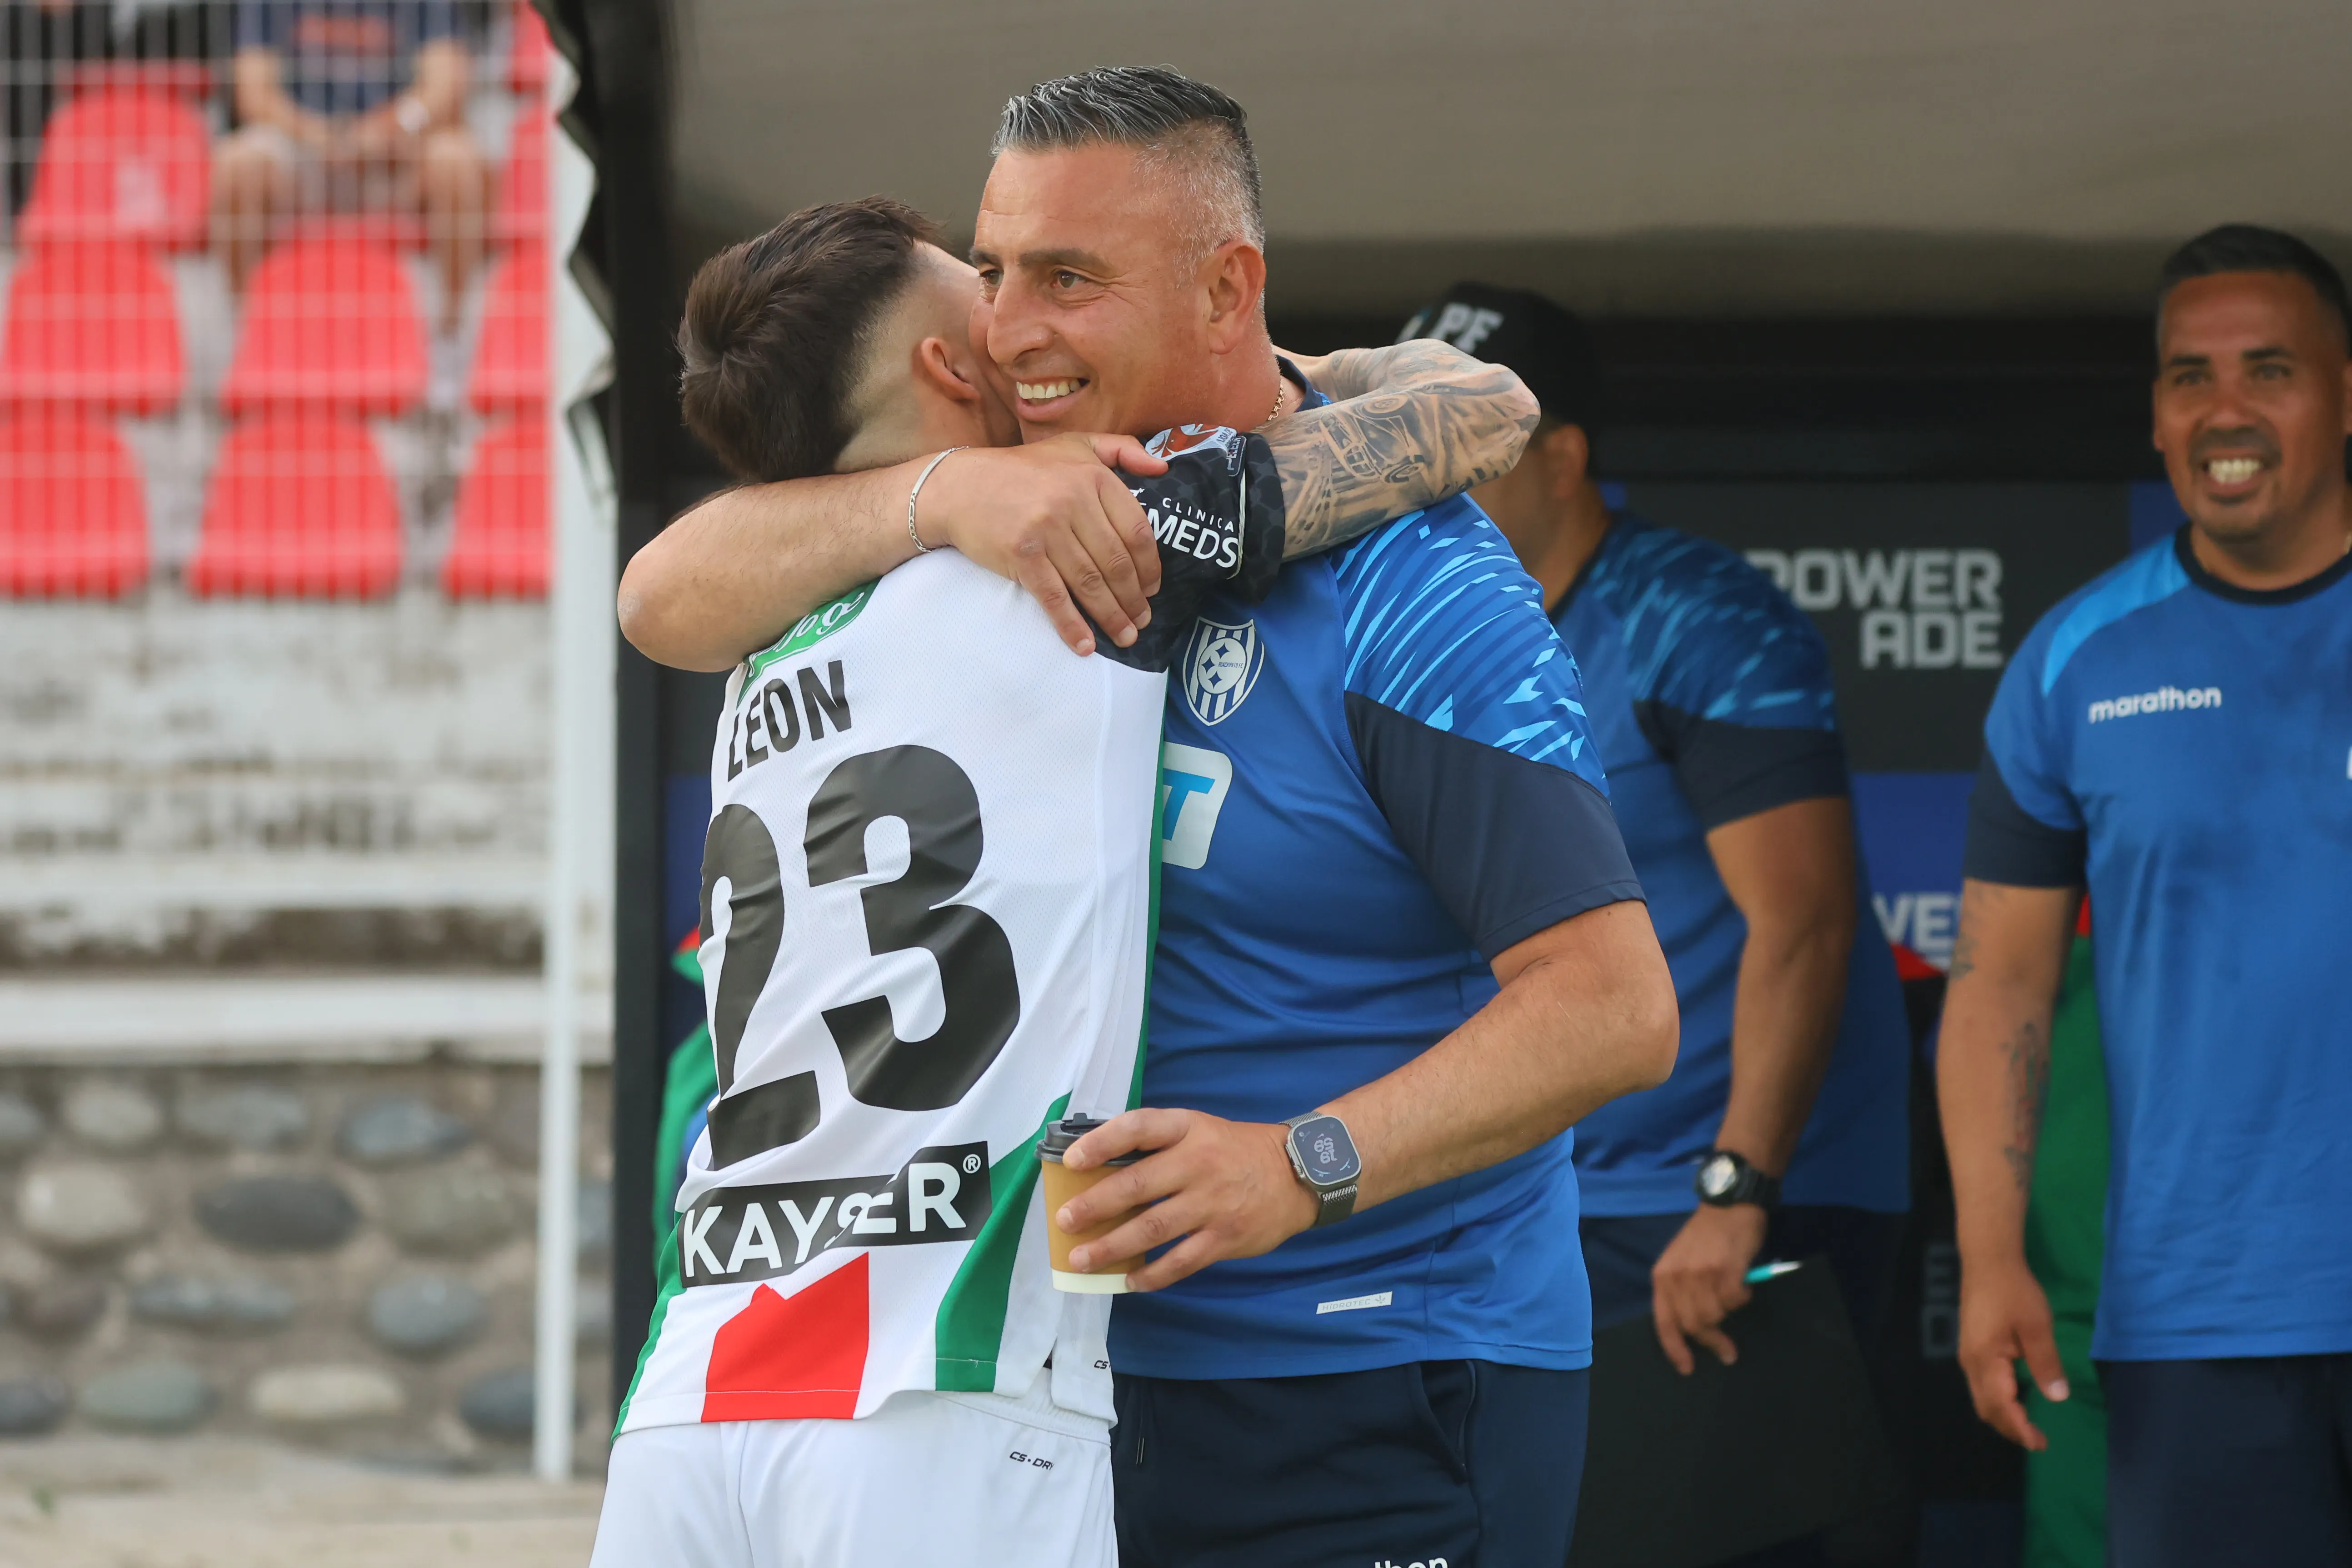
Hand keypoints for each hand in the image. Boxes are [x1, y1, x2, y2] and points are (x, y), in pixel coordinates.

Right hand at [921, 434, 1168, 656]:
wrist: (959, 486)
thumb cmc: (1022, 469)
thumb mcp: (1074, 445)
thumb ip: (1121, 449)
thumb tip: (1163, 466)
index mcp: (1092, 476)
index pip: (1136, 530)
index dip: (1150, 566)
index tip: (1152, 588)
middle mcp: (1073, 501)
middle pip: (1116, 562)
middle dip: (1133, 599)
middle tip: (1142, 620)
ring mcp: (1046, 529)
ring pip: (1090, 583)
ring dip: (1111, 616)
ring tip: (1125, 636)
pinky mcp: (1021, 554)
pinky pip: (1054, 597)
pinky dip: (1072, 625)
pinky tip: (1085, 645)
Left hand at [1054, 1109, 1317, 1291]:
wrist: (1299, 1173)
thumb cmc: (1234, 1151)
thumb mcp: (1199, 1130)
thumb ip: (1158, 1144)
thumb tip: (1100, 1168)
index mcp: (1188, 1129)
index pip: (1139, 1128)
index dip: (1101, 1142)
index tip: (1071, 1161)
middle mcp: (1198, 1163)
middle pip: (1137, 1184)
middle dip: (1095, 1205)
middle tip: (1064, 1220)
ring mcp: (1213, 1203)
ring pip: (1152, 1228)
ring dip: (1111, 1246)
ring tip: (1081, 1259)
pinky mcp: (1225, 1238)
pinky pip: (1181, 1261)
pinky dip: (1152, 1274)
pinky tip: (1128, 1281)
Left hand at [1651, 1203, 1768, 1373]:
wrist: (1728, 1205)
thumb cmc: (1706, 1235)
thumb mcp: (1681, 1261)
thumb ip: (1682, 1291)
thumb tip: (1692, 1327)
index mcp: (1662, 1276)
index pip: (1664, 1322)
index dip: (1675, 1349)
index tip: (1687, 1368)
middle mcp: (1677, 1277)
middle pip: (1693, 1325)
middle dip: (1711, 1341)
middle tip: (1728, 1351)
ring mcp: (1701, 1274)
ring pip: (1715, 1316)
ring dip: (1728, 1312)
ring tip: (1733, 1294)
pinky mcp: (1725, 1270)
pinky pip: (1735, 1300)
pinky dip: (1742, 1297)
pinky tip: (1743, 1283)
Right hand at [1957, 1251, 2067, 1450]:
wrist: (1988, 1261)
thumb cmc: (2014, 1292)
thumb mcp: (2037, 1327)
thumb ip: (2046, 1363)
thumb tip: (2057, 1397)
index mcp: (1986, 1360)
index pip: (2001, 1406)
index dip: (2020, 1428)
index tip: (2040, 1444)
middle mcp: (1971, 1363)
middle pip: (1986, 1408)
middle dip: (2010, 1428)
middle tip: (2037, 1440)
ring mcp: (1968, 1355)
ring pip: (1981, 1398)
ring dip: (2003, 1416)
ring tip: (2027, 1426)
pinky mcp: (1972, 1348)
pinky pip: (1981, 1386)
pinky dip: (1997, 1401)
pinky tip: (2014, 1399)